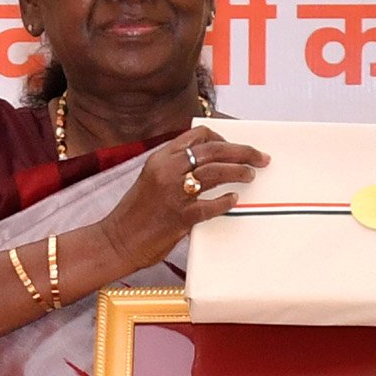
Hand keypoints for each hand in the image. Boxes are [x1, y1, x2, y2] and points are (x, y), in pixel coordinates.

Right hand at [97, 127, 265, 269]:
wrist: (115, 240)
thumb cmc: (135, 213)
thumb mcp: (151, 179)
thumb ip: (175, 169)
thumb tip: (208, 166)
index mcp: (160, 158)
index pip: (197, 135)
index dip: (222, 137)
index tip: (235, 146)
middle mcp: (167, 170)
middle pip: (213, 150)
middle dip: (242, 151)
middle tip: (260, 157)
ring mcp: (173, 193)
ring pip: (215, 172)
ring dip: (238, 171)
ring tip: (251, 174)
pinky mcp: (179, 217)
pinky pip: (210, 205)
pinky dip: (225, 201)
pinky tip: (234, 199)